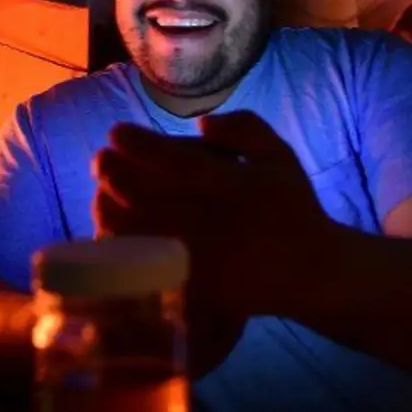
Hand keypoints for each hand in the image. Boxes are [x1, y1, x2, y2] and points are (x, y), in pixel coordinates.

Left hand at [92, 111, 333, 319]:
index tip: (115, 133)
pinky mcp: (193, 286)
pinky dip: (124, 246)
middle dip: (113, 173)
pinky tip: (113, 229)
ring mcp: (201, 258)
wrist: (310, 270)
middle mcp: (215, 221)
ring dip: (110, 207)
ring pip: (139, 232)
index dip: (139, 146)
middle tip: (100, 159)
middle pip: (147, 196)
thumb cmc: (291, 206)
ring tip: (102, 191)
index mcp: (236, 186)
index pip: (176, 162)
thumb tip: (200, 125)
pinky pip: (146, 265)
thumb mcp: (279, 156)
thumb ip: (244, 129)